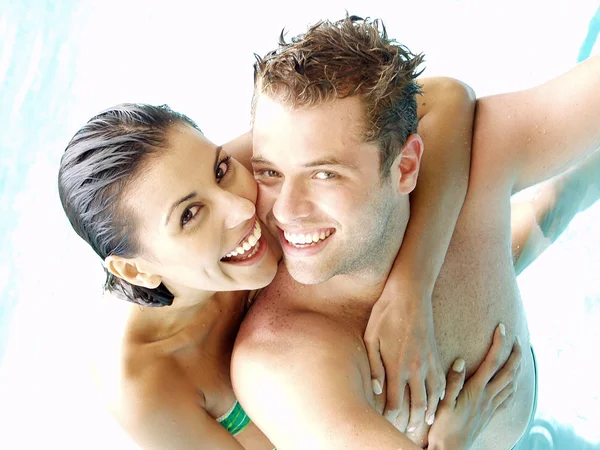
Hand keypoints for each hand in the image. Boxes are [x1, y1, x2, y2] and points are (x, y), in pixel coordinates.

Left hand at [364, 285, 444, 430]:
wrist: (409, 294)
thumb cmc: (385, 314)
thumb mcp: (371, 338)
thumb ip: (374, 366)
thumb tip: (375, 389)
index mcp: (397, 366)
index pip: (395, 402)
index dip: (391, 417)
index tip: (387, 423)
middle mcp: (415, 368)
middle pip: (416, 405)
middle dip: (412, 421)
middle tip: (408, 431)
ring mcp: (428, 362)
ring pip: (432, 396)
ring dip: (428, 412)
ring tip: (424, 423)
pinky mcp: (436, 354)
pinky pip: (442, 381)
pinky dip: (441, 395)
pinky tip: (438, 401)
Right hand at [427, 324, 521, 449]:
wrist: (451, 449)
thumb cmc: (443, 426)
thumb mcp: (443, 402)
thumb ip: (452, 381)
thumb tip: (462, 360)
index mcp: (476, 390)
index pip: (492, 362)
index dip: (498, 343)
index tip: (502, 328)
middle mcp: (487, 397)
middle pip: (509, 372)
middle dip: (516, 353)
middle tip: (517, 339)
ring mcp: (491, 406)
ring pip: (511, 384)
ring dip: (517, 368)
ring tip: (517, 356)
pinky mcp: (490, 415)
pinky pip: (508, 397)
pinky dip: (513, 385)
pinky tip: (511, 383)